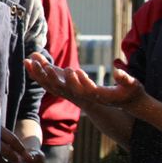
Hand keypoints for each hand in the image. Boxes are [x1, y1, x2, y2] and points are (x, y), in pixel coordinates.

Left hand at [25, 53, 145, 109]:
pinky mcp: (69, 88)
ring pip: (51, 84)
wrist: (123, 103)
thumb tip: (118, 71)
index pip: (82, 90)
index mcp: (94, 96)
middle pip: (61, 87)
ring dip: (40, 72)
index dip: (74, 81)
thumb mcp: (132, 86)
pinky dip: (41, 71)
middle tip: (41, 64)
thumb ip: (126, 78)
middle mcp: (80, 96)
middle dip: (50, 76)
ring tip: (29, 59)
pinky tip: (32, 59)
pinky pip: (51, 80)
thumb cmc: (129, 93)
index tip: (69, 69)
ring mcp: (72, 93)